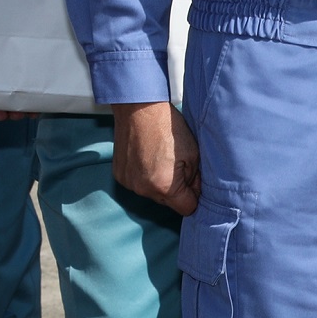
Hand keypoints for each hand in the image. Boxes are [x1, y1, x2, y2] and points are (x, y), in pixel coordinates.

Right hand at [112, 100, 200, 214]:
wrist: (139, 109)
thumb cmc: (168, 127)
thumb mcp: (193, 152)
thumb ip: (196, 178)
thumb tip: (195, 191)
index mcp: (165, 187)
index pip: (187, 208)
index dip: (195, 196)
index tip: (195, 182)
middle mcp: (144, 190)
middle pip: (168, 202)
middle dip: (177, 188)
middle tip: (179, 164)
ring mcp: (130, 184)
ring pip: (153, 193)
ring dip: (160, 182)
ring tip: (162, 156)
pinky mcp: (120, 176)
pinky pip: (138, 183)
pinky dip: (145, 175)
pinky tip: (147, 156)